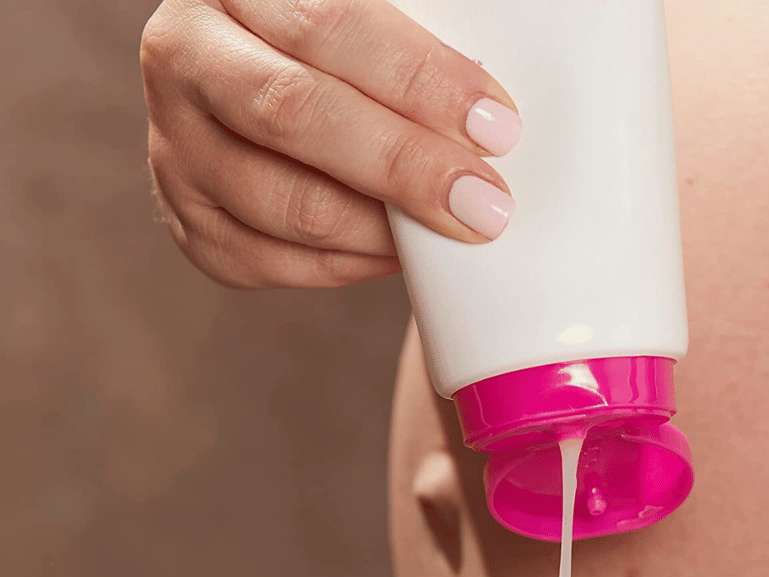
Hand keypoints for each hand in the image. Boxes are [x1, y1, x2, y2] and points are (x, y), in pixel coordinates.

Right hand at [140, 0, 520, 288]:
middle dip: (406, 167)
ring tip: (452, 229)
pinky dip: (352, 265)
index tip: (497, 128)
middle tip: (484, 204)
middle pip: (296, 117)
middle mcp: (183, 59)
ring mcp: (176, 150)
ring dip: (384, 230)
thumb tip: (488, 112)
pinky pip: (276, 263)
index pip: (331, 26)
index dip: (420, 81)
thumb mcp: (370, 20)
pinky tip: (399, 252)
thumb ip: (407, 47)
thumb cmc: (345, 60)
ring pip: (287, 205)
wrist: (278, 105)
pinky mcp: (193, 224)